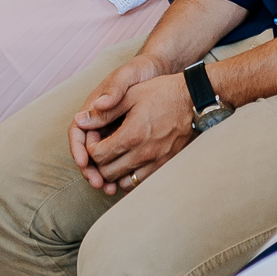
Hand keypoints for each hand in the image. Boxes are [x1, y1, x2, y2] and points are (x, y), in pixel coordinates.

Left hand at [69, 57, 188, 191]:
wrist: (195, 99)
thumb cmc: (163, 92)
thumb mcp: (131, 95)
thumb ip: (105, 112)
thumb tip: (80, 121)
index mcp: (132, 135)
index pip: (98, 156)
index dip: (90, 148)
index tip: (95, 138)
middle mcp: (144, 153)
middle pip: (108, 172)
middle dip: (99, 163)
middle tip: (102, 149)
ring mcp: (156, 161)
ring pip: (124, 183)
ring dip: (114, 173)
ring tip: (115, 158)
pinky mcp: (166, 165)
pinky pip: (141, 183)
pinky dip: (131, 178)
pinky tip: (130, 165)